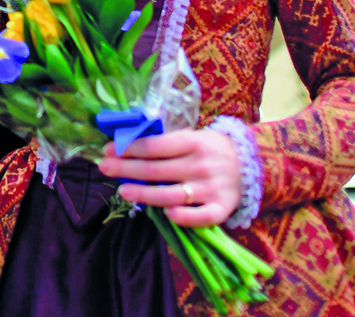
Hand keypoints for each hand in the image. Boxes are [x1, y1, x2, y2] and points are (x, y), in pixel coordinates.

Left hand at [96, 129, 242, 228]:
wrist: (251, 163)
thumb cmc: (210, 149)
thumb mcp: (192, 137)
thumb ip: (166, 144)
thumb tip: (126, 146)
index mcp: (193, 142)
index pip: (155, 146)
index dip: (129, 148)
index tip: (108, 149)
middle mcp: (201, 165)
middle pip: (158, 170)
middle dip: (127, 169)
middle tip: (103, 167)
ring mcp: (211, 188)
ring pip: (172, 195)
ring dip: (144, 194)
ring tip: (122, 191)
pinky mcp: (221, 209)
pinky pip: (200, 217)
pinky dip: (182, 216)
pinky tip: (165, 213)